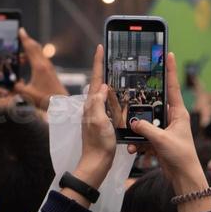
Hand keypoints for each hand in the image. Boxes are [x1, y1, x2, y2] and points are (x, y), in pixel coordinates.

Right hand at [13, 29, 64, 110]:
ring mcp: (48, 67)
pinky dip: (32, 56)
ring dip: (29, 50)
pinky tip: (27, 63)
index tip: (20, 30)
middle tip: (18, 37)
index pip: (30, 48)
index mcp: (39, 67)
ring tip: (19, 57)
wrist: (62, 103)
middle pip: (35, 47)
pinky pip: (40, 58)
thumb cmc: (46, 99)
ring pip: (38, 53)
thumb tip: (10, 84)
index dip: (24, 38)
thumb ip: (16, 88)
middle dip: (26, 41)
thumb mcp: (27, 95)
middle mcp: (45, 64)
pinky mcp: (50, 71)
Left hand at [71, 45, 115, 192]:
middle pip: (99, 83)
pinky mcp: (103, 122)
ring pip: (104, 93)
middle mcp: (92, 107)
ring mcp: (97, 114)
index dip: (98, 62)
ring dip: (109, 81)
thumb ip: (97, 103)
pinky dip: (113, 96)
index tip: (100, 47)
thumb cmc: (98, 145)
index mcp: (91, 105)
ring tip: (116, 70)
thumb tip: (102, 86)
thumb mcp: (98, 122)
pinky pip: (108, 104)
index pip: (96, 79)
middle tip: (110, 55)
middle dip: (104, 68)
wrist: (96, 164)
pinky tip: (119, 95)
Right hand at [126, 53, 210, 211]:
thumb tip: (132, 122)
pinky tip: (133, 150)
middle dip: (142, 104)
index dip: (170, 70)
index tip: (168, 53)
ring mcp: (165, 129)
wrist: (184, 178)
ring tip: (132, 137)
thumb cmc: (181, 157)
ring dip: (137, 130)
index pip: (173, 86)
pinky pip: (144, 136)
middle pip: (154, 104)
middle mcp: (172, 118)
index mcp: (179, 113)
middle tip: (133, 94)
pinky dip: (137, 142)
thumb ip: (146, 129)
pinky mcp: (158, 141)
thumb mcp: (162, 140)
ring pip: (146, 122)